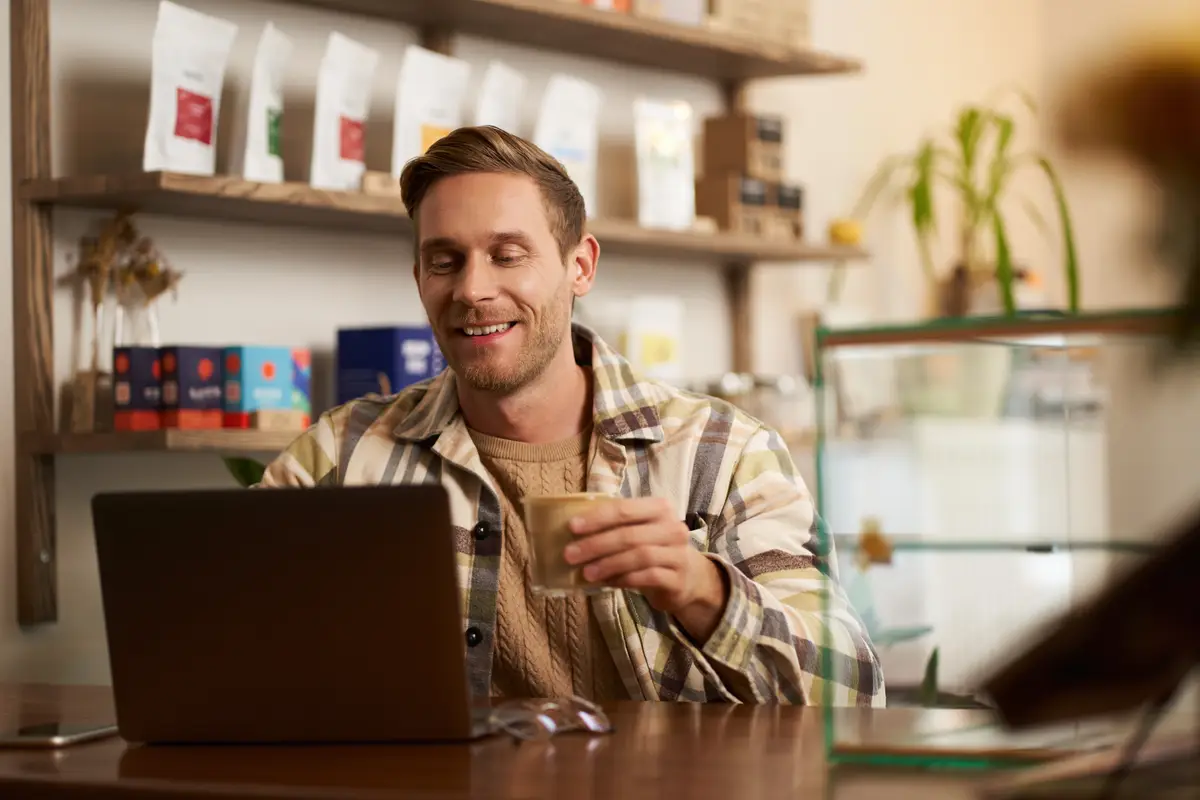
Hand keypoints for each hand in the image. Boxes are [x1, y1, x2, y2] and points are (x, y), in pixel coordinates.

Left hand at [563, 497, 728, 642]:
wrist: (687, 576)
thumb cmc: (653, 547)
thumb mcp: (639, 530)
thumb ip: (615, 525)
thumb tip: (573, 529)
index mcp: (660, 508)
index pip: (625, 509)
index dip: (597, 518)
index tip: (572, 527)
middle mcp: (673, 527)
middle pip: (630, 534)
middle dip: (596, 544)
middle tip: (570, 555)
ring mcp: (678, 554)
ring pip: (639, 556)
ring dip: (608, 564)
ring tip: (586, 572)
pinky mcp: (677, 579)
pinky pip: (647, 577)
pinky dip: (623, 579)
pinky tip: (607, 583)